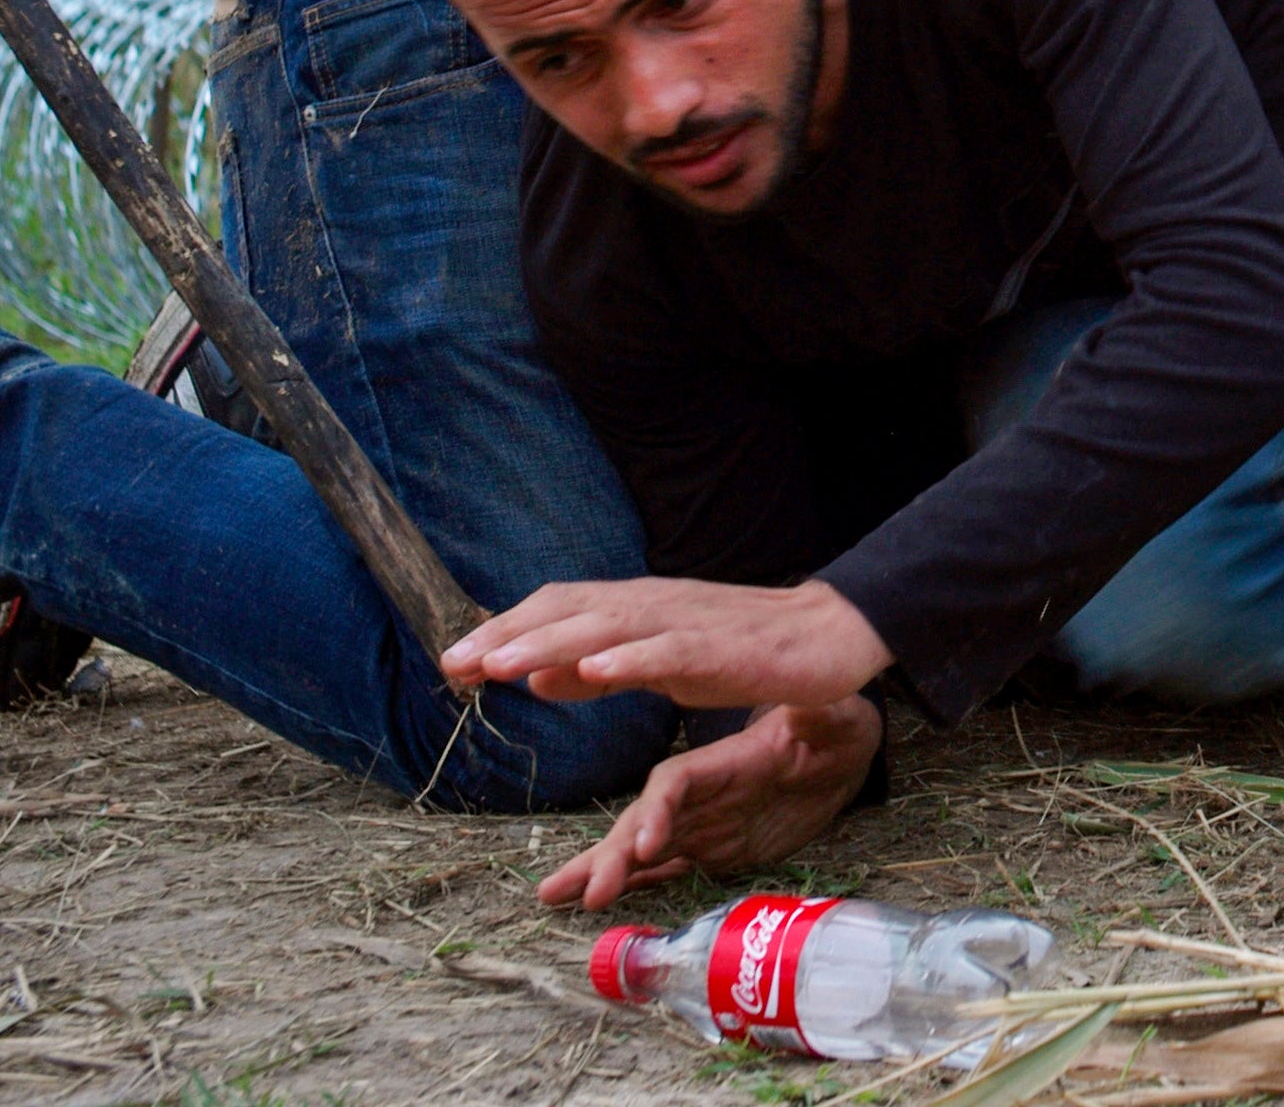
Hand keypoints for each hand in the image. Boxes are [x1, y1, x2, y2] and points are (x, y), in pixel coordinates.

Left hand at [445, 575, 886, 712]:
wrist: (827, 638)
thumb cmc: (742, 650)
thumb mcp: (658, 665)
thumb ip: (599, 670)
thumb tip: (539, 677)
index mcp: (636, 611)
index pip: (557, 609)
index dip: (505, 631)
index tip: (456, 663)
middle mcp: (653, 606)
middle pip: (568, 611)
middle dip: (508, 636)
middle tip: (456, 664)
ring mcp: (686, 623)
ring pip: (607, 626)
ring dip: (549, 642)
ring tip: (501, 666)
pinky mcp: (721, 647)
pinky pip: (668, 651)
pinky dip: (629, 658)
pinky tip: (594, 670)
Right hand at [535, 695, 882, 909]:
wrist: (831, 754)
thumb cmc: (832, 728)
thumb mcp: (834, 719)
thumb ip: (820, 717)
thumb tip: (815, 708)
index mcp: (721, 761)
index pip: (677, 782)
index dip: (658, 810)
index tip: (645, 845)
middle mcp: (698, 794)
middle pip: (644, 821)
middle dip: (615, 856)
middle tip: (589, 893)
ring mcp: (697, 823)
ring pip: (637, 849)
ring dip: (601, 871)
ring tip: (554, 896)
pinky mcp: (706, 848)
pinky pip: (658, 869)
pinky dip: (627, 884)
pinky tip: (592, 902)